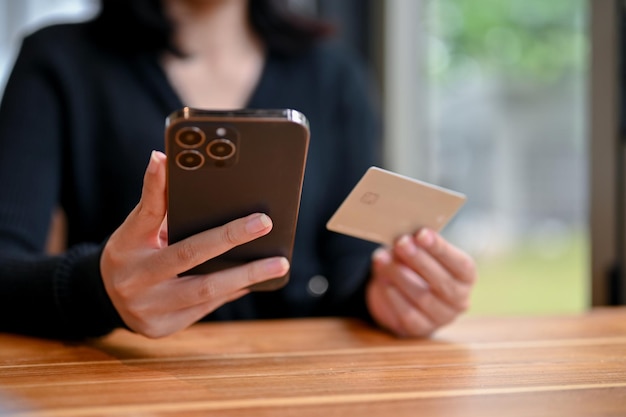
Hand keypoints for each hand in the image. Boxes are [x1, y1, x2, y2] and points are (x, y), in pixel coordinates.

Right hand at [100, 151, 288, 337]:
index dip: (164, 189)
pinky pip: (207, 307)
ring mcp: (149, 308)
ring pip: (205, 291)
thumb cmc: (131, 253)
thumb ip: (155, 201)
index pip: (150, 212)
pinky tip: (256, 280)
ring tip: (278, 263)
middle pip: (188, 254)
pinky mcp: (163, 328)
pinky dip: (232, 291)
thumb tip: (163, 159)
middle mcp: (134, 279)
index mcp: (126, 245)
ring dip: (246, 276)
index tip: (181, 165)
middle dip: (230, 238)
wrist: (106, 300)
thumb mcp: (136, 228)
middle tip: (265, 223)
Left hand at [366, 229, 475, 337]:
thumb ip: (415, 245)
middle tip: (401, 243)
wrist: (397, 292)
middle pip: (442, 281)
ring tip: (383, 259)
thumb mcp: (416, 251)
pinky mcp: (420, 329)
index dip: (441, 249)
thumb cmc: (413, 265)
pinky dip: (395, 297)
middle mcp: (459, 299)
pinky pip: (408, 314)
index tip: (422, 233)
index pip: (460, 264)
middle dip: (419, 260)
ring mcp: (441, 317)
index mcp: (465, 276)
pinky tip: (384, 282)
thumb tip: (404, 239)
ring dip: (400, 275)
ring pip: (423, 297)